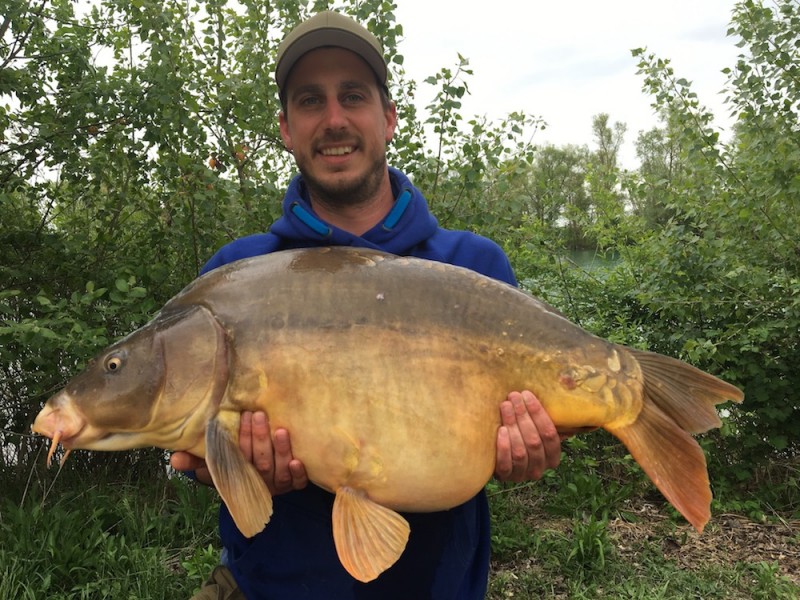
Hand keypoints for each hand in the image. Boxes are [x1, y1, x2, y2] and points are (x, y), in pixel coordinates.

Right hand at [169, 411, 307, 494]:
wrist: (258, 485)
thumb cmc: (235, 464)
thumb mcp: (215, 463)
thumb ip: (195, 460)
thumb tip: (174, 458)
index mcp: (240, 475)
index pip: (239, 458)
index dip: (241, 439)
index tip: (242, 416)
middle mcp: (259, 481)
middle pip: (260, 463)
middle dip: (259, 439)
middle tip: (258, 415)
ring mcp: (278, 484)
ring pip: (280, 471)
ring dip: (280, 451)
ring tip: (279, 430)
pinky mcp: (294, 485)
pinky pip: (298, 483)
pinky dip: (298, 474)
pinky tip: (298, 460)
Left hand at [494, 390, 560, 481]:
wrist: (495, 459)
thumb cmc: (519, 437)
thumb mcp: (533, 430)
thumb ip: (540, 420)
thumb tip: (549, 394)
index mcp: (552, 456)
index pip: (550, 434)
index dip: (539, 413)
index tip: (527, 395)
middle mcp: (540, 468)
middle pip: (534, 441)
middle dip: (523, 415)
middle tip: (513, 396)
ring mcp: (523, 474)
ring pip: (521, 452)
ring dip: (513, 426)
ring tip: (505, 406)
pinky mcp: (506, 477)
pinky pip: (506, 464)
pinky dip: (504, 447)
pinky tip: (500, 430)